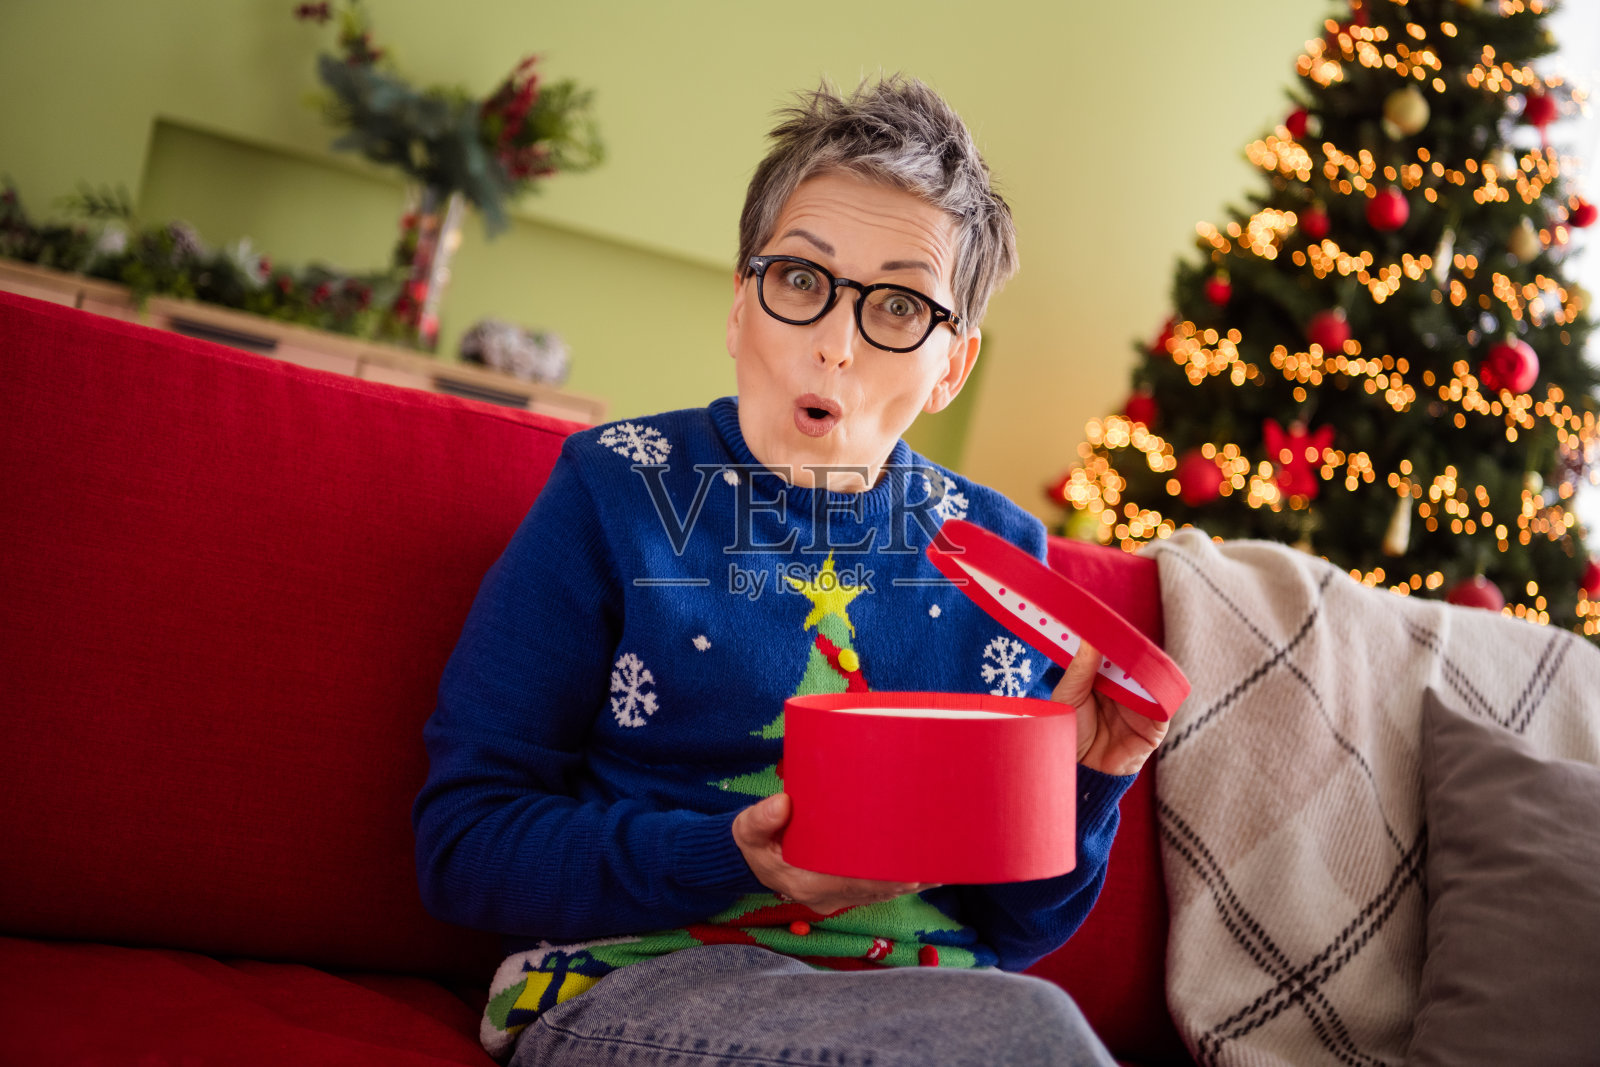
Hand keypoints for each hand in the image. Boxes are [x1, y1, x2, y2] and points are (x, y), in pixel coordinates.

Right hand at [732, 793, 933, 914]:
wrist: (751, 858)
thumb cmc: (754, 841)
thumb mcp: (746, 829)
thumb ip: (760, 818)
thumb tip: (783, 803)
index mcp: (805, 883)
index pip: (852, 887)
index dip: (882, 881)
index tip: (909, 872)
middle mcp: (826, 895)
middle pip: (875, 891)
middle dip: (907, 879)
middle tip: (939, 862)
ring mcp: (836, 896)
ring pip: (881, 893)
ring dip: (910, 882)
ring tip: (944, 865)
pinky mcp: (842, 890)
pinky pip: (877, 890)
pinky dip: (901, 883)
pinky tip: (928, 873)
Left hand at [1053, 639, 1167, 777]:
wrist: (1075, 769)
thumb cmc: (1068, 731)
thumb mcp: (1070, 694)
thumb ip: (1080, 667)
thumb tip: (1090, 638)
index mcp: (1106, 681)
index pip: (1119, 656)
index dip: (1119, 642)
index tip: (1113, 626)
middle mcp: (1127, 693)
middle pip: (1139, 668)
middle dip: (1136, 655)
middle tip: (1128, 639)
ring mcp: (1142, 710)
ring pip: (1153, 685)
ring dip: (1148, 673)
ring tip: (1137, 660)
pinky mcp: (1155, 729)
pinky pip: (1162, 708)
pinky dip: (1158, 696)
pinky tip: (1147, 685)